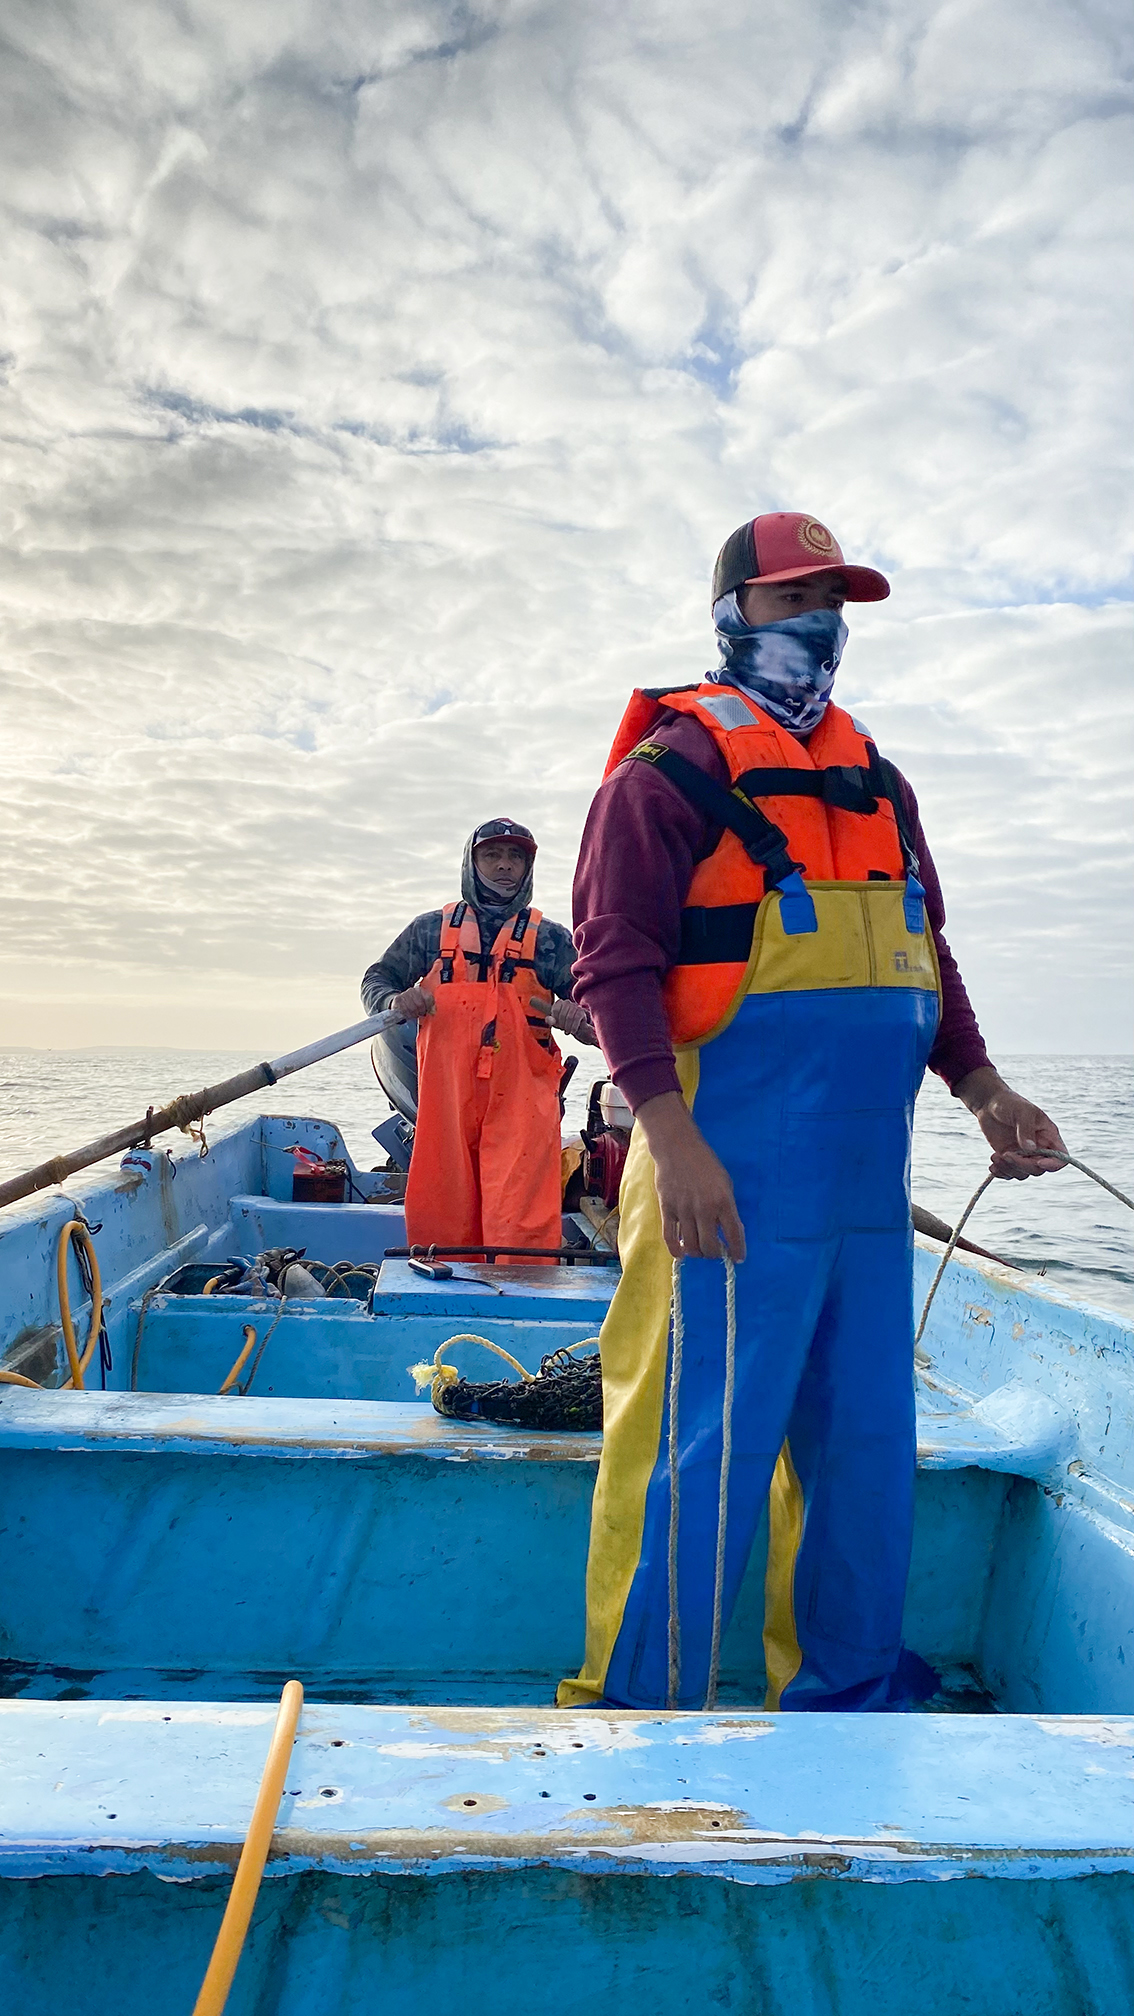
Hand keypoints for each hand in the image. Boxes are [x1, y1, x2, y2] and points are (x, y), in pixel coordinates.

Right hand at [390, 984, 434, 1021]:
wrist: (399, 1002)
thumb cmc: (414, 1004)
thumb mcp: (424, 1003)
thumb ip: (430, 1006)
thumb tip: (433, 1012)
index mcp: (420, 990)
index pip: (428, 998)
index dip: (429, 1007)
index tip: (428, 1011)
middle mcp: (412, 990)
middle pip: (420, 1004)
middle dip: (421, 1011)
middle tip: (420, 1013)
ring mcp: (404, 994)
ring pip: (412, 1008)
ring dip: (414, 1014)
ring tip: (414, 1014)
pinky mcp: (398, 1000)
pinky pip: (405, 1010)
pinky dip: (407, 1015)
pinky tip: (408, 1014)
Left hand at [549, 997, 598, 1044]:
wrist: (578, 1027)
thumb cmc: (565, 1023)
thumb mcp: (556, 1023)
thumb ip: (550, 1021)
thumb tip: (549, 1020)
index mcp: (559, 1003)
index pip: (555, 1010)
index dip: (556, 1019)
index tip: (557, 1025)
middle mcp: (567, 1002)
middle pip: (562, 1014)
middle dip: (562, 1024)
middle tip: (563, 1030)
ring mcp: (575, 1006)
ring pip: (569, 1017)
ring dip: (568, 1027)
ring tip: (567, 1031)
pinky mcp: (581, 1011)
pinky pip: (576, 1019)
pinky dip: (573, 1027)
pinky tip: (572, 1031)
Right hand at [635, 1090, 745, 1261]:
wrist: (677, 1148)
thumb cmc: (705, 1164)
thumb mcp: (724, 1182)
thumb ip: (727, 1207)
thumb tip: (727, 1231)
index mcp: (723, 1201)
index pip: (734, 1235)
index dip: (737, 1251)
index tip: (738, 1258)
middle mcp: (704, 1209)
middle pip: (710, 1246)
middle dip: (715, 1254)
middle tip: (716, 1251)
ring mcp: (684, 1210)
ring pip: (691, 1246)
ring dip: (697, 1253)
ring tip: (700, 1249)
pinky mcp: (667, 1209)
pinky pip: (670, 1238)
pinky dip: (676, 1250)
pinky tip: (681, 1252)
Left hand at [954, 1066, 1066, 1180]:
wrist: (989, 1104)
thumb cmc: (1009, 1102)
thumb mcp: (1021, 1111)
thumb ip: (1026, 1129)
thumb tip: (1030, 1149)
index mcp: (1049, 1136)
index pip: (1061, 1157)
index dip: (1053, 1164)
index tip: (1038, 1162)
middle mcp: (1039, 1148)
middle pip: (1039, 1169)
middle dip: (1023, 1165)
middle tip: (1006, 1154)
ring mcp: (1024, 1154)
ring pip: (1024, 1173)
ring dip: (1009, 1169)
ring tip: (995, 1157)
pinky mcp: (1009, 1157)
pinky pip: (1010, 1173)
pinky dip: (1001, 1173)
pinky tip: (992, 1166)